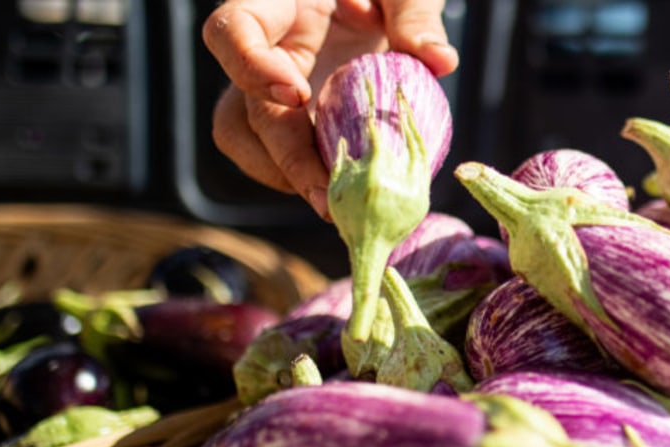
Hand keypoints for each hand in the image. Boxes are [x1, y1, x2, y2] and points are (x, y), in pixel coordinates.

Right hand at [204, 0, 458, 217]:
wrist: (379, 11)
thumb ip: (414, 15)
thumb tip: (439, 61)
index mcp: (274, 8)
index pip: (230, 31)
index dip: (249, 66)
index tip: (295, 95)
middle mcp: (261, 55)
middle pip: (240, 110)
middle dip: (285, 157)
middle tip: (328, 194)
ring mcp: (268, 93)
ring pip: (245, 143)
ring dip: (288, 178)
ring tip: (340, 203)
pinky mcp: (290, 125)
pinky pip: (278, 161)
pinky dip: (310, 181)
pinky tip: (351, 194)